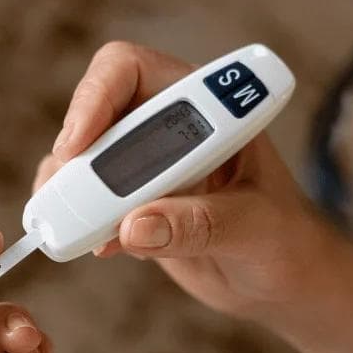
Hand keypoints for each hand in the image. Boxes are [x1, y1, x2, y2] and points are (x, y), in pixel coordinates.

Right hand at [39, 41, 341, 321]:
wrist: (282, 281)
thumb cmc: (285, 239)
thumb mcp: (253, 228)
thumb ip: (199, 224)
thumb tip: (134, 226)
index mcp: (204, 105)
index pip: (131, 71)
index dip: (96, 97)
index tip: (79, 144)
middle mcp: (167, 127)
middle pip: (93, 115)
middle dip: (75, 155)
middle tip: (70, 200)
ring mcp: (145, 167)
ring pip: (80, 160)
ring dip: (67, 193)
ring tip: (76, 231)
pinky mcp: (131, 207)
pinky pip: (84, 204)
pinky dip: (77, 224)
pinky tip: (98, 248)